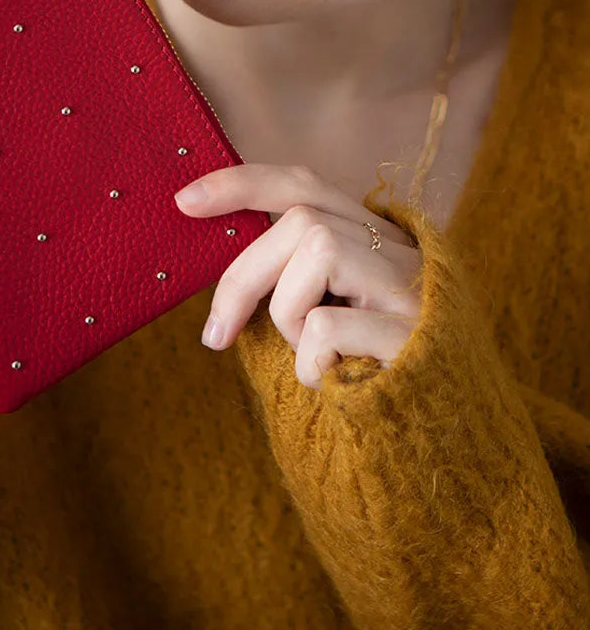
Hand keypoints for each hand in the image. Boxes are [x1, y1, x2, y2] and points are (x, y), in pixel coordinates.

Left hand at [174, 163, 422, 389]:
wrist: (444, 445)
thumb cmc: (368, 381)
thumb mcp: (324, 318)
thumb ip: (288, 279)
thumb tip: (216, 262)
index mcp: (374, 241)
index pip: (306, 185)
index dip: (243, 184)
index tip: (184, 200)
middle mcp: (401, 252)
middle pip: (301, 219)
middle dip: (243, 275)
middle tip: (216, 335)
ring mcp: (413, 290)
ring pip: (319, 249)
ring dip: (288, 314)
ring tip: (312, 358)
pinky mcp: (414, 337)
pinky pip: (326, 327)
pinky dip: (308, 363)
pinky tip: (335, 384)